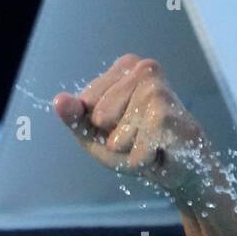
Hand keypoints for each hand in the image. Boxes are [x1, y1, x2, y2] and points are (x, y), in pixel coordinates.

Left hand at [54, 55, 216, 203]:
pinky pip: (134, 152)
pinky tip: (158, 152)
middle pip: (99, 115)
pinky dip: (140, 161)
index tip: (120, 125)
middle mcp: (144, 68)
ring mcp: (158, 90)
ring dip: (129, 150)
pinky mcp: (169, 116)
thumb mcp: (96, 131)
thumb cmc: (135, 145)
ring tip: (148, 143)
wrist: (177, 168)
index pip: (85, 101)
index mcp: (126, 67)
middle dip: (112, 137)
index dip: (96, 124)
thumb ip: (75, 116)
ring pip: (116, 136)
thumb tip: (59, 101)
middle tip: (138, 136)